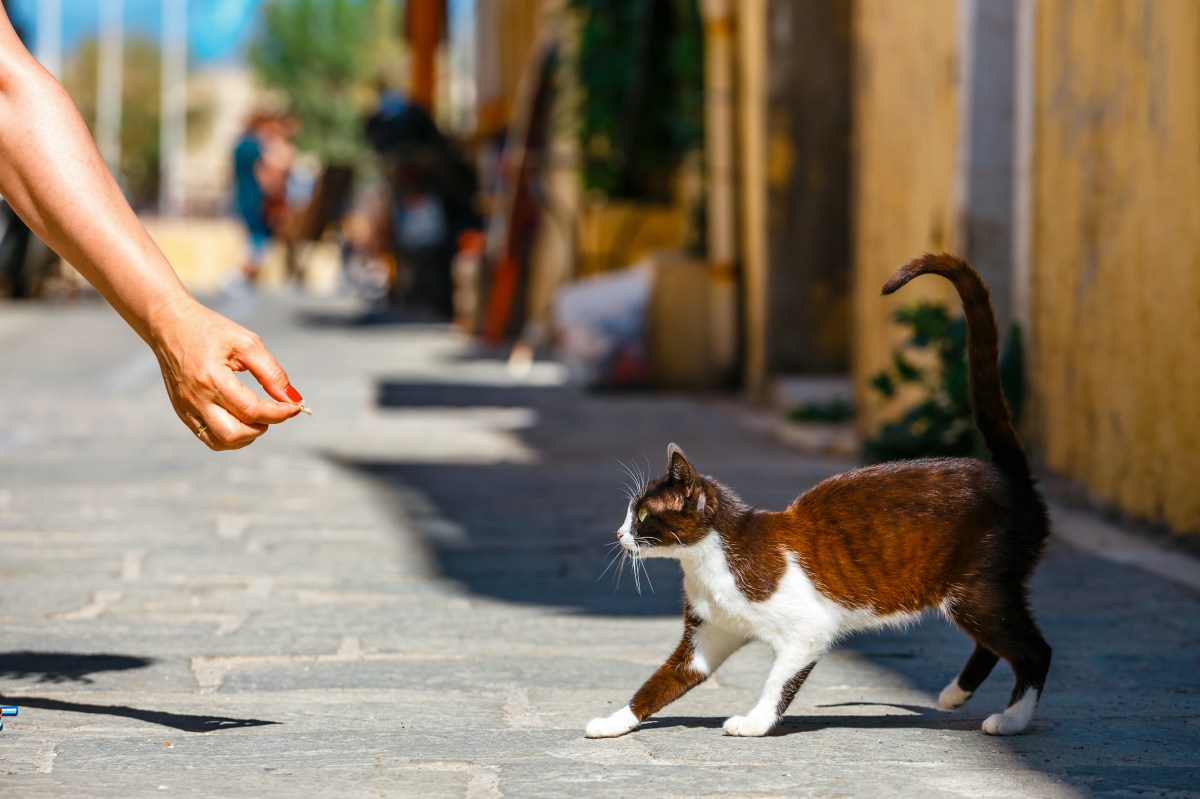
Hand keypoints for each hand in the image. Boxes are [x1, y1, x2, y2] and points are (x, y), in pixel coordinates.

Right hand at [148, 297, 301, 449]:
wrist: (169, 324)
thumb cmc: (210, 330)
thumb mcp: (247, 343)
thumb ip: (272, 373)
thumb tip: (293, 399)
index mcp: (212, 379)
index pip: (252, 411)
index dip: (280, 413)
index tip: (295, 407)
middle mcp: (196, 399)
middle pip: (235, 434)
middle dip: (262, 427)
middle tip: (272, 411)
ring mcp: (186, 409)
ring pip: (221, 442)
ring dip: (246, 435)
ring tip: (256, 414)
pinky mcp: (182, 412)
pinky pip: (208, 437)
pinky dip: (230, 436)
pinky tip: (240, 418)